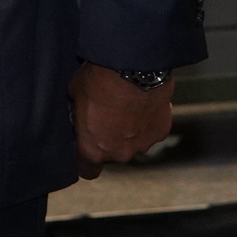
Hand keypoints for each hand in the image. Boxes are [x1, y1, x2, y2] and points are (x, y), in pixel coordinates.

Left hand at [68, 62, 171, 178]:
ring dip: (131, 130)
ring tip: (127, 105)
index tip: (86, 143)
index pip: (87, 171)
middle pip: (113, 155)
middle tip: (107, 115)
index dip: (86, 158)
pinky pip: (152, 130)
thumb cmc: (99, 79)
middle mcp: (119, 154)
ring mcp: (143, 145)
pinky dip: (148, 120)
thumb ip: (78, 114)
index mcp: (93, 150)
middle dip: (110, 138)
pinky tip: (143, 101)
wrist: (132, 66)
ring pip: (134, 143)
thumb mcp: (74, 95)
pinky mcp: (161, 131)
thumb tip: (79, 113)